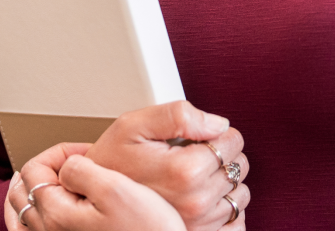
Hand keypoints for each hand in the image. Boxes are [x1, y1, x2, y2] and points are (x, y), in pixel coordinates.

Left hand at [5, 142, 184, 230]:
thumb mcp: (116, 189)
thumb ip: (81, 170)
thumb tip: (66, 164)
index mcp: (56, 214)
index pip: (34, 169)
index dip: (59, 152)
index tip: (86, 153)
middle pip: (23, 189)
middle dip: (45, 168)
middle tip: (72, 163)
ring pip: (21, 213)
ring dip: (31, 190)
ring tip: (46, 178)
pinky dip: (28, 217)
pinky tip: (42, 210)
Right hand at [85, 101, 250, 230]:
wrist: (94, 198)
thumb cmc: (111, 162)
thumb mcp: (133, 124)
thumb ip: (178, 114)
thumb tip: (217, 124)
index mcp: (183, 171)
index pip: (232, 141)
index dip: (218, 133)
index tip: (201, 136)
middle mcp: (194, 201)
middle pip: (238, 166)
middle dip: (222, 155)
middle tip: (196, 154)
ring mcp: (198, 223)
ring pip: (239, 193)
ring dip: (224, 182)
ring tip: (197, 176)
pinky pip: (235, 222)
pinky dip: (226, 208)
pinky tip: (206, 198)